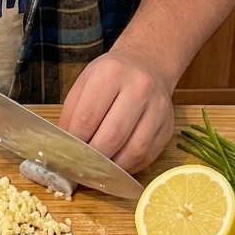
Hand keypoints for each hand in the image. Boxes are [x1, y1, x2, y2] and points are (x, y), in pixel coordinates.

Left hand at [57, 47, 174, 173]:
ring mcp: (158, 107)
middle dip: (94, 158)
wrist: (147, 64)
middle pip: (112, 136)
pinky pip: (148, 156)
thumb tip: (66, 147)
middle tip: (81, 167)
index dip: (75, 142)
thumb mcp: (85, 83)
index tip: (67, 154)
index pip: (87, 117)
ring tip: (99, 170)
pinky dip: (129, 166)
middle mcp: (139, 87)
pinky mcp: (168, 126)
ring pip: (134, 150)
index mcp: (111, 73)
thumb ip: (72, 114)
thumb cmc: (110, 76)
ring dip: (113, 167)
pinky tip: (116, 164)